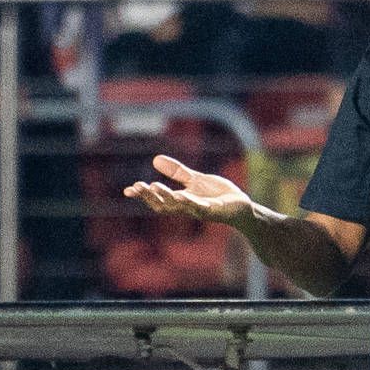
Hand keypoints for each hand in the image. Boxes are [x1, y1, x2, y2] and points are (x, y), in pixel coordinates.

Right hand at [124, 155, 256, 225]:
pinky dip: (191, 203)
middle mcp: (187, 208)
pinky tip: (182, 196)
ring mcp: (200, 211)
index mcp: (180, 201)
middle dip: (150, 196)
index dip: (143, 195)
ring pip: (180, 207)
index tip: (128, 190)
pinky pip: (201, 208)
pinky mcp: (215, 210)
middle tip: (138, 186)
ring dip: (167, 197)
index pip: (157, 200)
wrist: (240, 205)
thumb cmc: (217, 195)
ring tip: (154, 186)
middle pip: (163, 205)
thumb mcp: (194, 180)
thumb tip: (155, 159)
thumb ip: (176, 172)